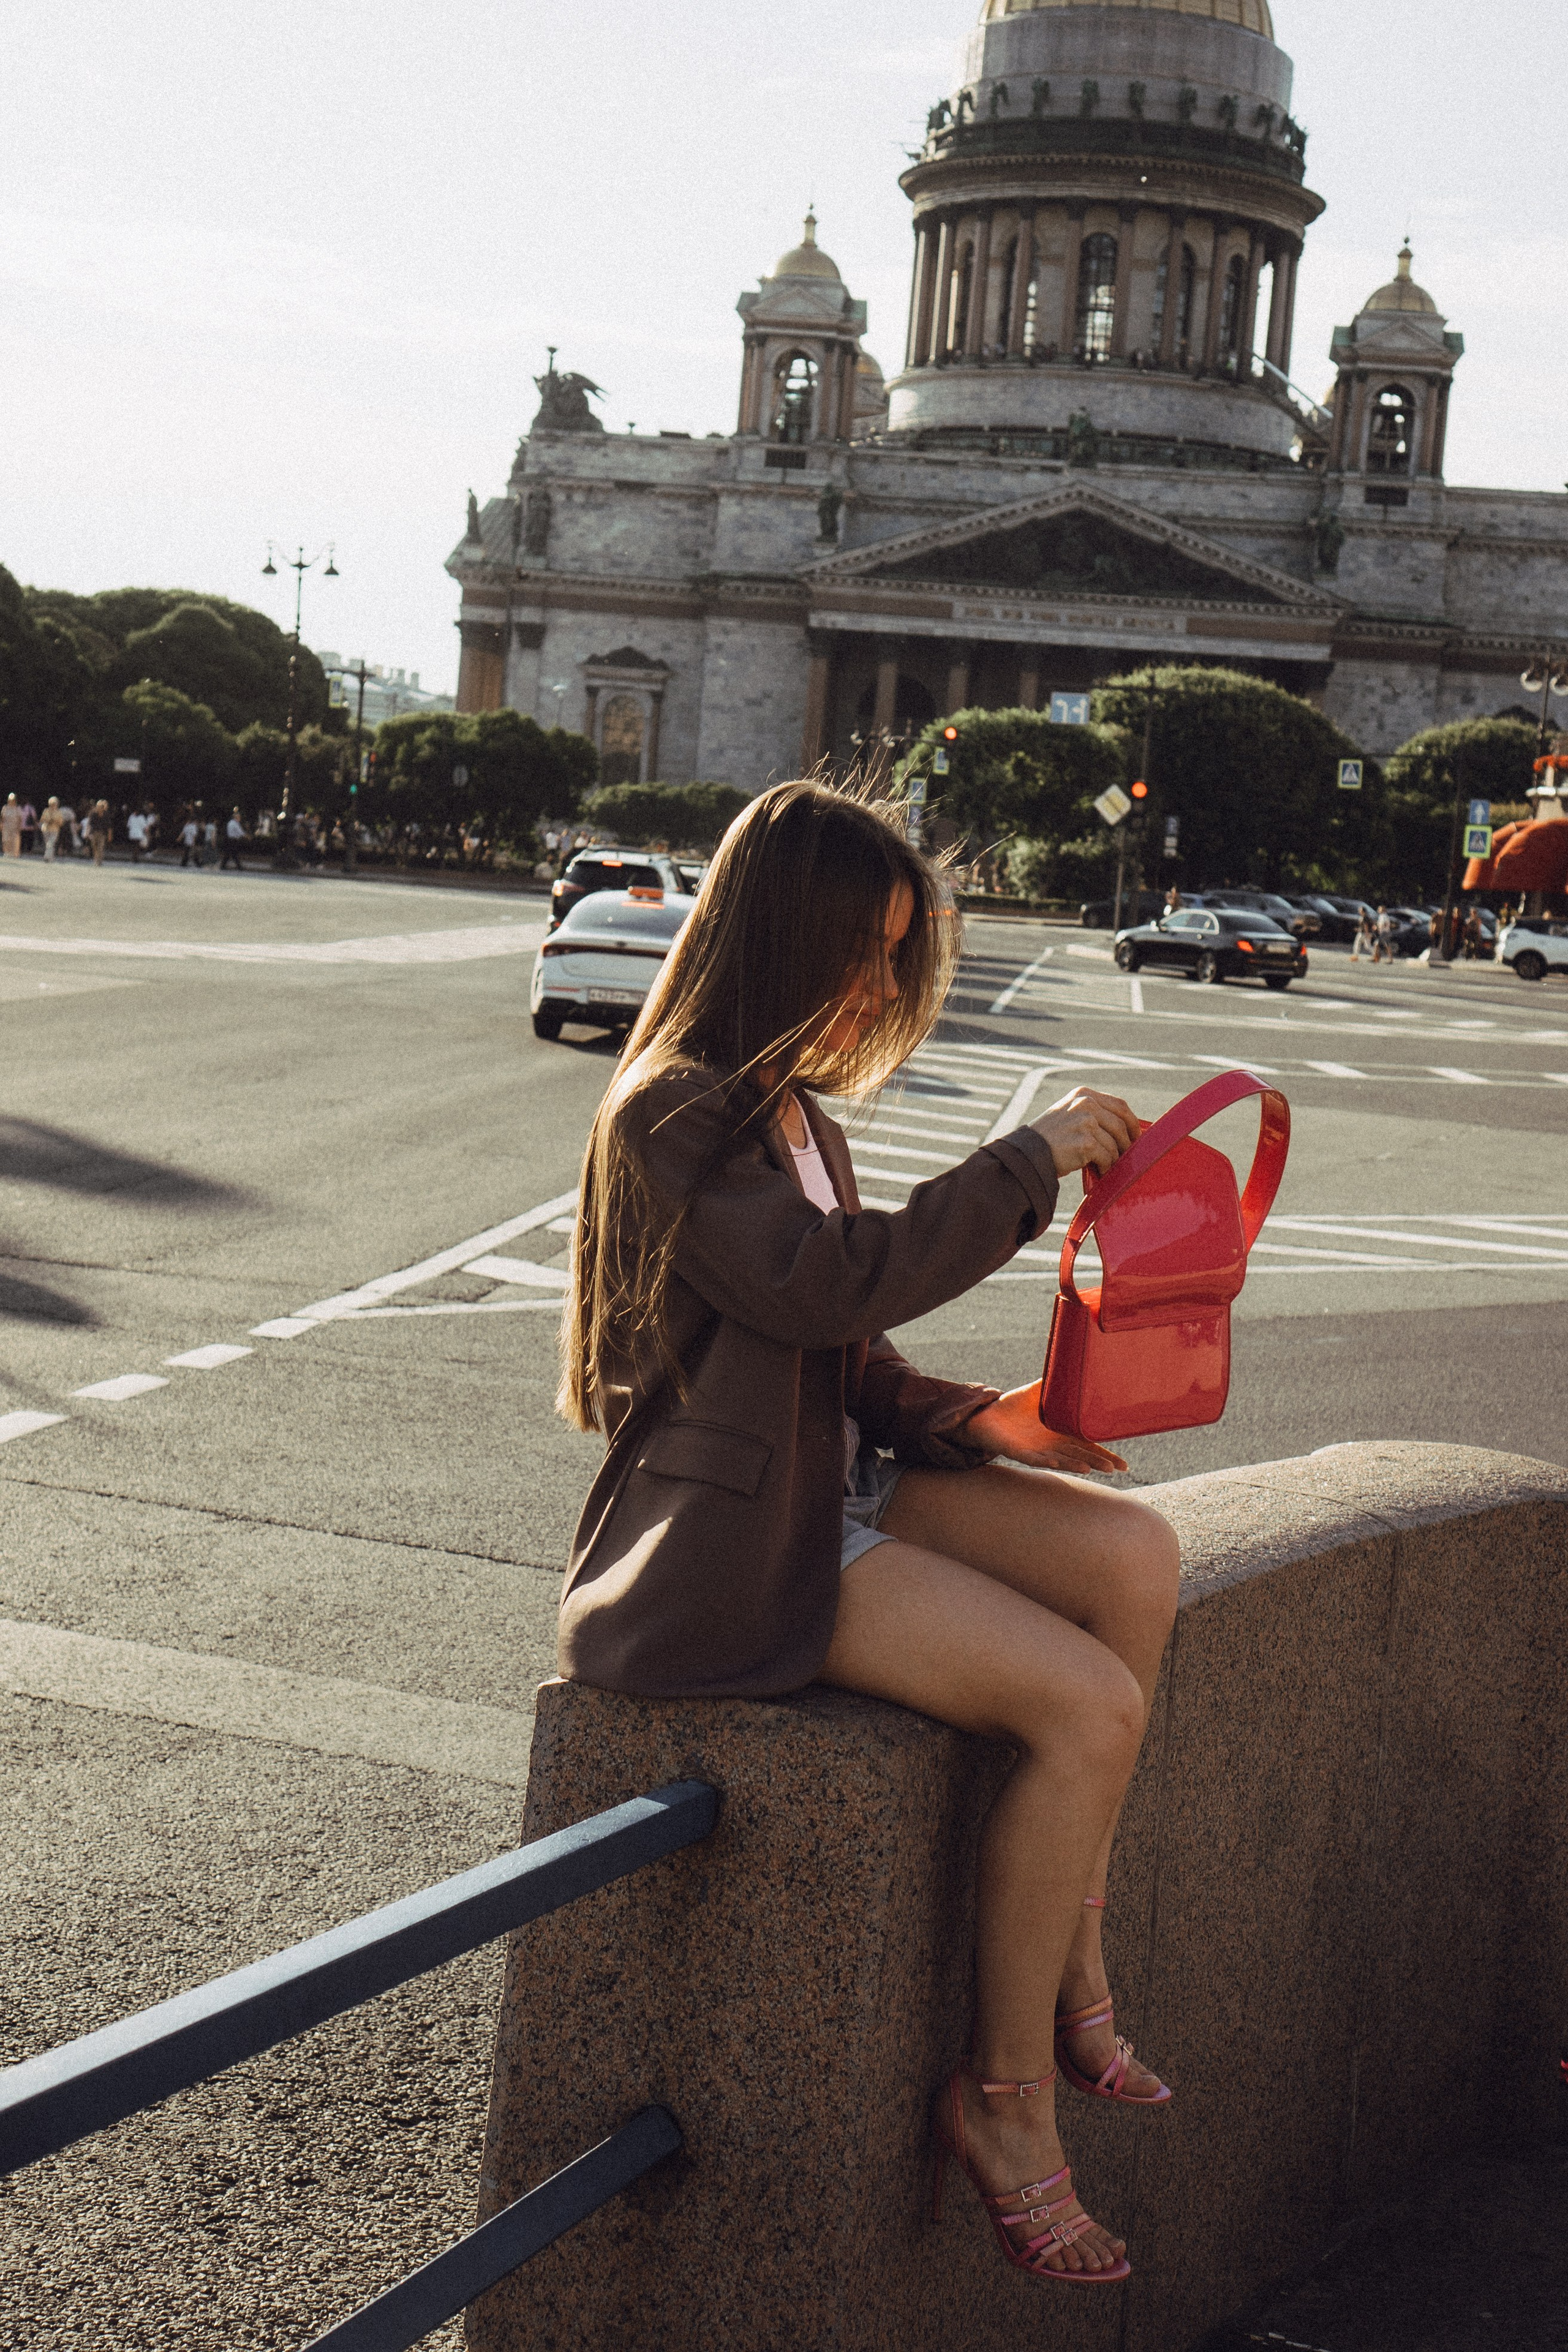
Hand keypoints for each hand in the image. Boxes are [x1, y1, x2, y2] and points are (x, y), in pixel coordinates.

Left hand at [963, 1383, 1126, 1474]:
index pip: (1088, 1445)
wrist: (986, 1416)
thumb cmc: (1015, 1406)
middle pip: (1079, 1456)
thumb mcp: (1039, 1392)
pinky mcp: (1018, 1453)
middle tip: (1114, 1468)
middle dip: (1096, 1462)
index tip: (1122, 1465)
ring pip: (1060, 1460)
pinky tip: (1054, 1462)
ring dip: (1074, 1464)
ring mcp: (1037, 1451)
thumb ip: (1056, 1382)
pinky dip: (1044, 1461)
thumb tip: (1074, 1361)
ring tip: (1089, 1468)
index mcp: (1061, 1433)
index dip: (1105, 1454)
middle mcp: (1053, 1445)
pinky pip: (1033, 1459)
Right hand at [1029, 1087, 1142, 1178]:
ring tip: (1106, 1166)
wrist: (1027, 1153)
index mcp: (1083, 1094)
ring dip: (1114, 1158)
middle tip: (1126, 1156)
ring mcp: (1085, 1122)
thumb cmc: (1049, 1139)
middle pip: (1121, 1125)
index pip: (1120, 1105)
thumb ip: (1092, 1113)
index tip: (1135, 1136)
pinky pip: (1107, 1157)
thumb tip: (1123, 1128)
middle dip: (1127, 1143)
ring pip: (1114, 1144)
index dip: (1132, 1123)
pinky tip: (1099, 1171)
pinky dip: (1106, 1167)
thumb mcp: (1069, 1113)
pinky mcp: (1085, 1142)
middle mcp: (1085, 1103)